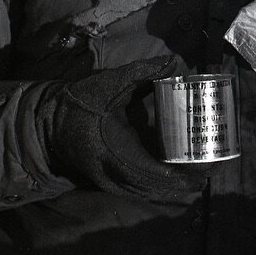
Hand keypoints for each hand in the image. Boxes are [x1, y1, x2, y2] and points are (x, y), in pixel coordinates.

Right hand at [50, 56, 204, 201]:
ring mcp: (107, 181)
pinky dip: (157, 188)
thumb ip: (141, 73)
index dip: (182, 176)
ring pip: (147, 192)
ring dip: (172, 189)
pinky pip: (136, 190)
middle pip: (156, 188)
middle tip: (211, 174)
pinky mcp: (105, 180)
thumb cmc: (77, 104)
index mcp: (115, 153)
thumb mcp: (108, 84)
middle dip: (185, 184)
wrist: (44, 124)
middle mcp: (112, 173)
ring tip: (199, 179)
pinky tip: (174, 181)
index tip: (205, 173)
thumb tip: (173, 62)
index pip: (155, 172)